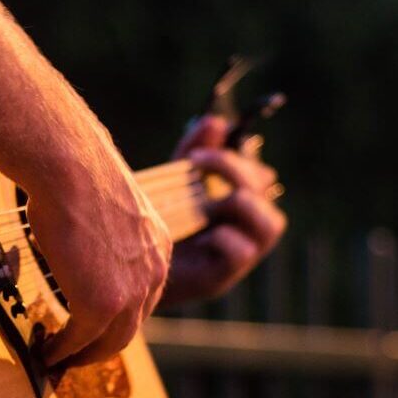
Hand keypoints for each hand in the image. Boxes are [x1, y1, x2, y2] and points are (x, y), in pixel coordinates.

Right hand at [29, 141, 172, 367]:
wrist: (70, 167)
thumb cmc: (75, 172)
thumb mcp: (103, 207)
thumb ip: (102, 233)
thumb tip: (76, 237)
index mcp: (157, 247)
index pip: (142, 295)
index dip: (117, 315)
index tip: (94, 325)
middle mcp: (154, 273)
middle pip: (131, 325)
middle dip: (102, 346)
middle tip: (76, 355)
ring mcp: (131, 293)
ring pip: (111, 341)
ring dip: (83, 356)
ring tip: (59, 361)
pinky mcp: (103, 305)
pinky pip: (82, 340)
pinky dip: (63, 351)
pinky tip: (46, 353)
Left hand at [160, 115, 287, 305]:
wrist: (126, 267)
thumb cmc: (155, 221)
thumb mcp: (173, 179)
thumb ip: (195, 150)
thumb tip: (216, 121)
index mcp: (239, 200)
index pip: (260, 172)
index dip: (236, 158)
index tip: (197, 153)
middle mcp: (247, 226)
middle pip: (266, 190)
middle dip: (232, 169)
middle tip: (195, 162)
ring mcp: (241, 253)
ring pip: (271, 224)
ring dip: (237, 203)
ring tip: (204, 202)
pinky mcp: (223, 276)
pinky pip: (242, 251)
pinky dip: (221, 238)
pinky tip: (198, 237)